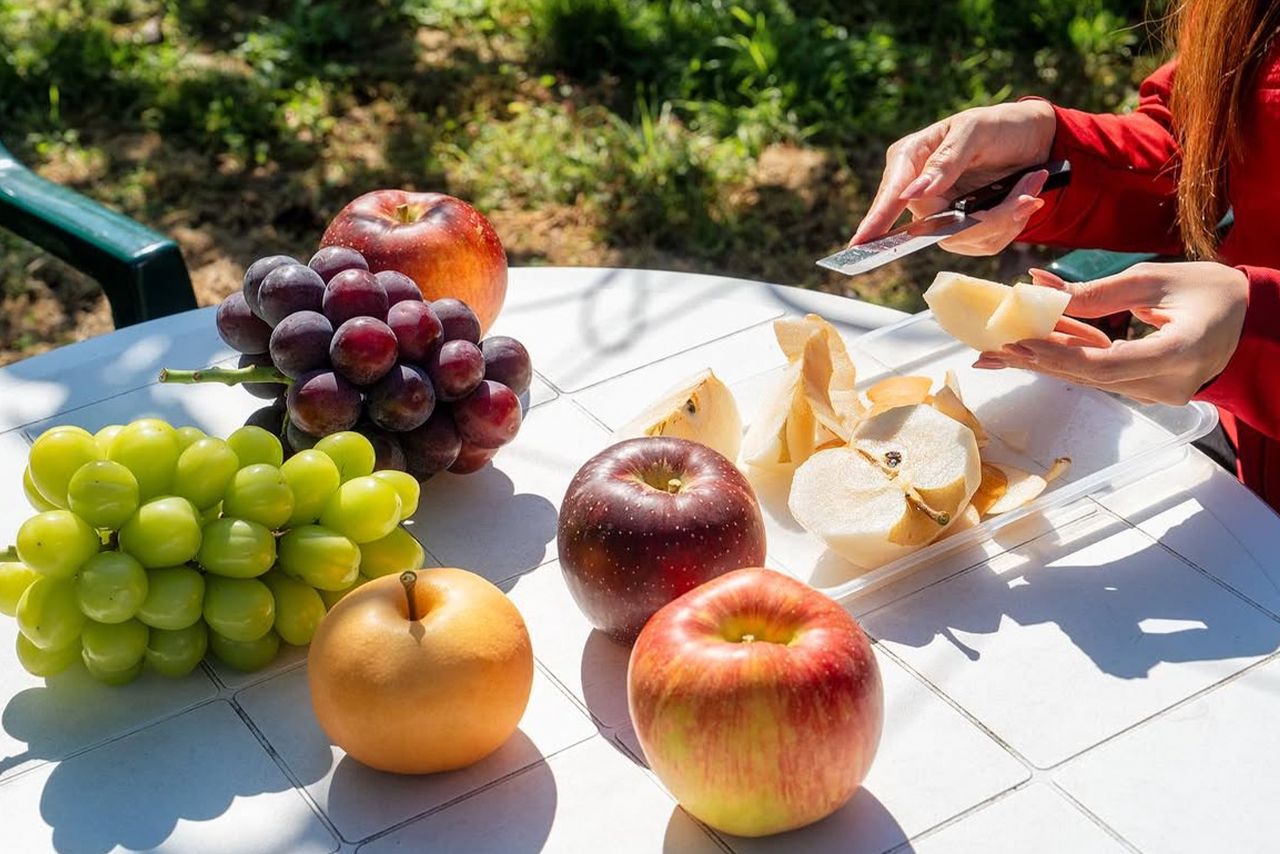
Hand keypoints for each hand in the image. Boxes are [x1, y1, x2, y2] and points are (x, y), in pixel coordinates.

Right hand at [850, 101, 1057, 254]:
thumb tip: (912, 194)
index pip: (890, 195)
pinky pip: (983, 243)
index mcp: (910, 159)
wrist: (1036, 138)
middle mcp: (920, 191)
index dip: (876, 222)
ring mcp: (942, 213)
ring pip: (964, 239)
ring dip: (1006, 217)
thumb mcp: (974, 131)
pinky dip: (1012, 223)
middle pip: (935, 226)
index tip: (859, 244)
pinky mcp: (965, 229)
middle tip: (1026, 194)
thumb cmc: (1000, 125)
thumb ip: (944, 161)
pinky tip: (1026, 197)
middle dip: (986, 217)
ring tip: (1032, 186)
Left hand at [975, 263, 1248, 405]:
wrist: (1252, 320)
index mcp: (1180, 351)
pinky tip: (1029, 351)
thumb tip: (1040, 288)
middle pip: (1089, 375)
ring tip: (995, 354)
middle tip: (987, 352)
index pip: (1108, 363)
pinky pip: (1101, 374)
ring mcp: (1159, 392)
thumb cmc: (1211, 290)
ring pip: (1090, 377)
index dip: (1061, 355)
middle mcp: (1168, 383)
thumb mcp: (1154, 279)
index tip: (1021, 342)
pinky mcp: (1149, 389)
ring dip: (1044, 361)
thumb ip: (1097, 291)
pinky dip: (1067, 359)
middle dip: (1036, 361)